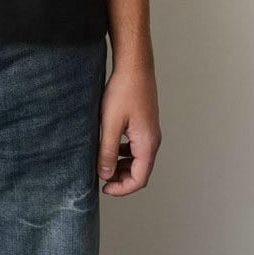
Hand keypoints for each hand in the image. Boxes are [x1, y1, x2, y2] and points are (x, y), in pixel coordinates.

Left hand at [97, 62, 161, 195]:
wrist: (134, 66)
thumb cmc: (124, 91)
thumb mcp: (110, 123)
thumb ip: (108, 151)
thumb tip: (105, 175)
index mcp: (147, 144)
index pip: (139, 179)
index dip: (121, 189)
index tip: (104, 188)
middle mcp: (152, 140)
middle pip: (140, 171)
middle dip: (121, 179)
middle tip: (101, 177)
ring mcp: (150, 132)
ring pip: (138, 159)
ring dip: (122, 166)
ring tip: (104, 164)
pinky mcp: (144, 123)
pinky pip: (136, 146)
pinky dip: (124, 153)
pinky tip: (111, 146)